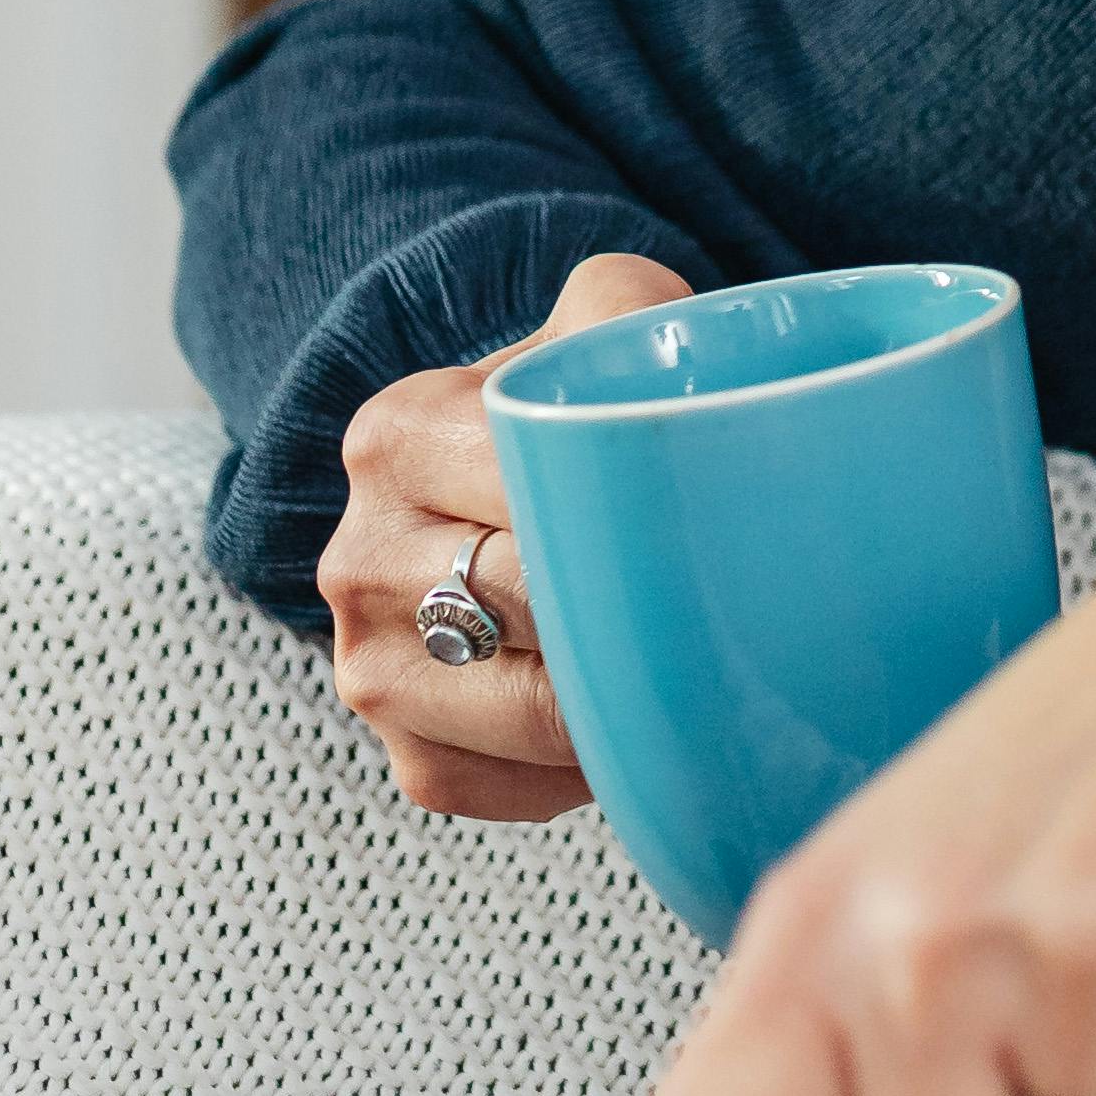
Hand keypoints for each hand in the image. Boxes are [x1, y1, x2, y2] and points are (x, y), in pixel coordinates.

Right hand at [319, 250, 696, 816]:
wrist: (530, 497)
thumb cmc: (591, 409)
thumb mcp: (612, 321)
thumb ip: (638, 312)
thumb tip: (698, 365)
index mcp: (396, 438)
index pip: (530, 495)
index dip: (637, 517)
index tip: (714, 523)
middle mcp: (359, 556)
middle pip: (535, 608)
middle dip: (642, 612)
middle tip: (736, 604)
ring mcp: (368, 666)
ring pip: (526, 711)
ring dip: (625, 697)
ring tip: (695, 659)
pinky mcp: (408, 754)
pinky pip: (510, 782)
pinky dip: (587, 765)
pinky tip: (626, 711)